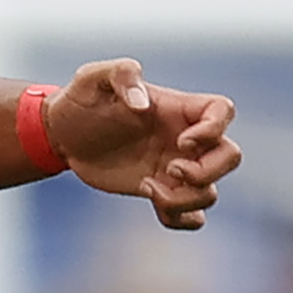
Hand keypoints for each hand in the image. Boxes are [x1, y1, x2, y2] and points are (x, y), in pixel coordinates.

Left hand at [46, 60, 240, 230]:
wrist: (61, 136)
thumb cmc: (79, 101)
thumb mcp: (92, 79)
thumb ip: (121, 74)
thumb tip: (142, 105)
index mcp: (177, 109)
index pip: (223, 111)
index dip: (215, 129)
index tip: (181, 140)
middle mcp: (183, 139)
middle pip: (230, 157)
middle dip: (208, 171)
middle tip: (170, 169)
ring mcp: (174, 167)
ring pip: (210, 192)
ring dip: (186, 198)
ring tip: (148, 186)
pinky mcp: (159, 190)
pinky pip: (190, 216)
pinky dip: (180, 218)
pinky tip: (151, 200)